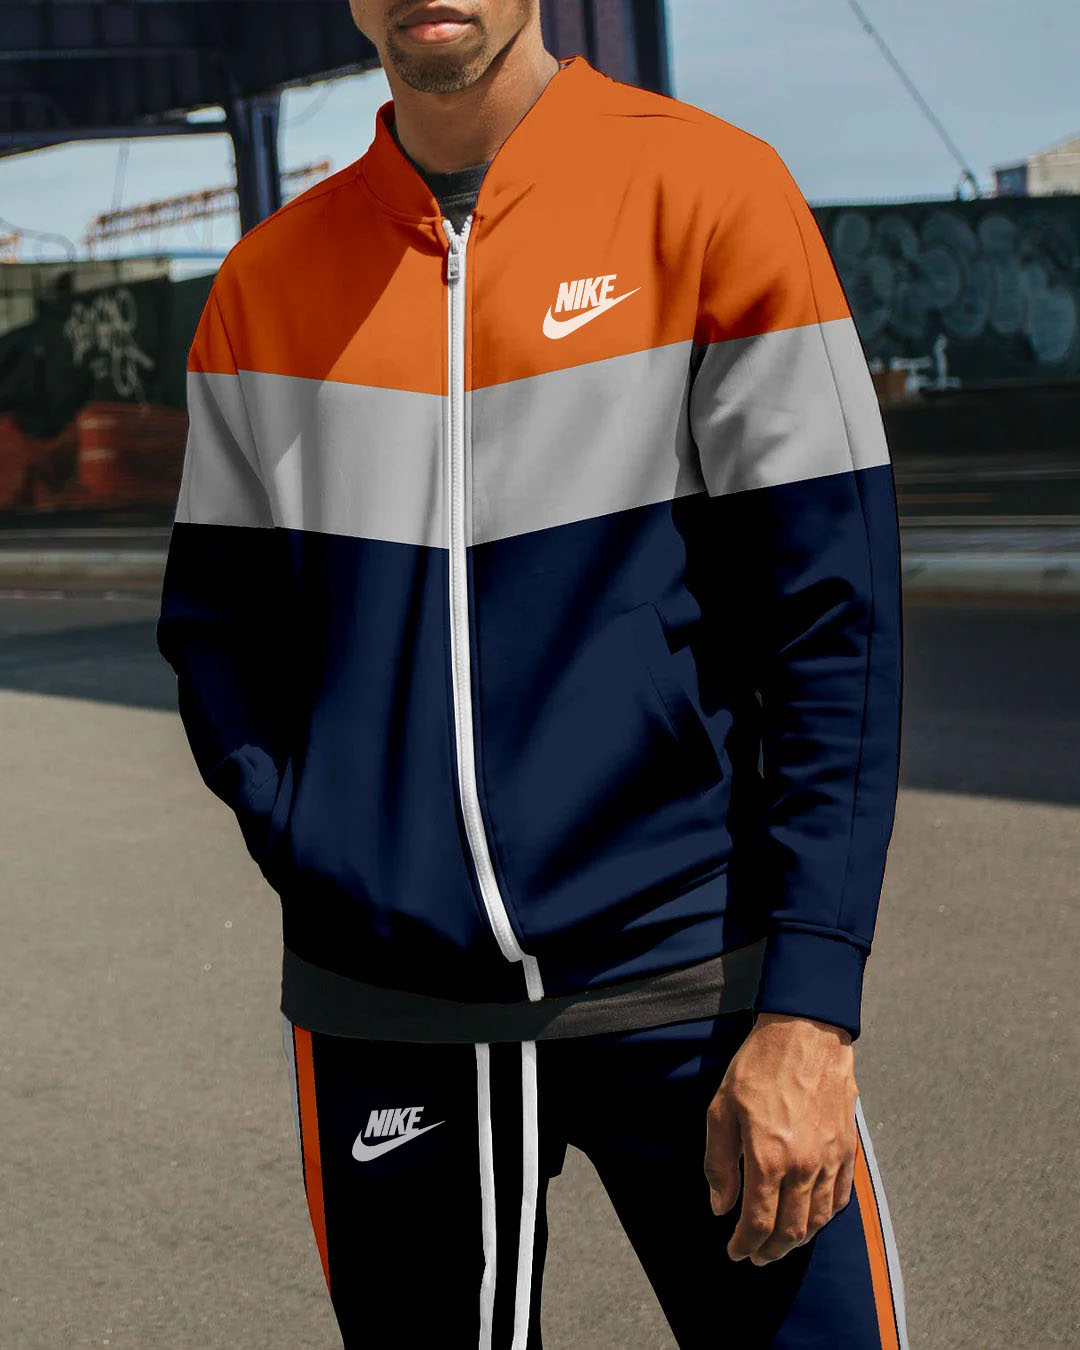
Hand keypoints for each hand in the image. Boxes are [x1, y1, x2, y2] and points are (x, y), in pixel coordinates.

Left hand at [704, 1012, 857, 1265]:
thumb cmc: (758, 1066)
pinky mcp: (846, 1147)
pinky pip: (840, 1196)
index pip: (759, 1222)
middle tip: (756, 1256)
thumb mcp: (722, 1109)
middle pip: (791, 1230)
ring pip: (818, 1219)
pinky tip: (812, 1216)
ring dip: (799, 1239)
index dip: (745, 1244)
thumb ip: (720, 1162)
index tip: (735, 1252)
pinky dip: (825, 1216)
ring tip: (781, 1243)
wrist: (805, 1032)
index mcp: (769, 1159)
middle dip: (771, 1251)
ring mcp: (830, 1158)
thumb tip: (720, 1205)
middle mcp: (804, 1166)